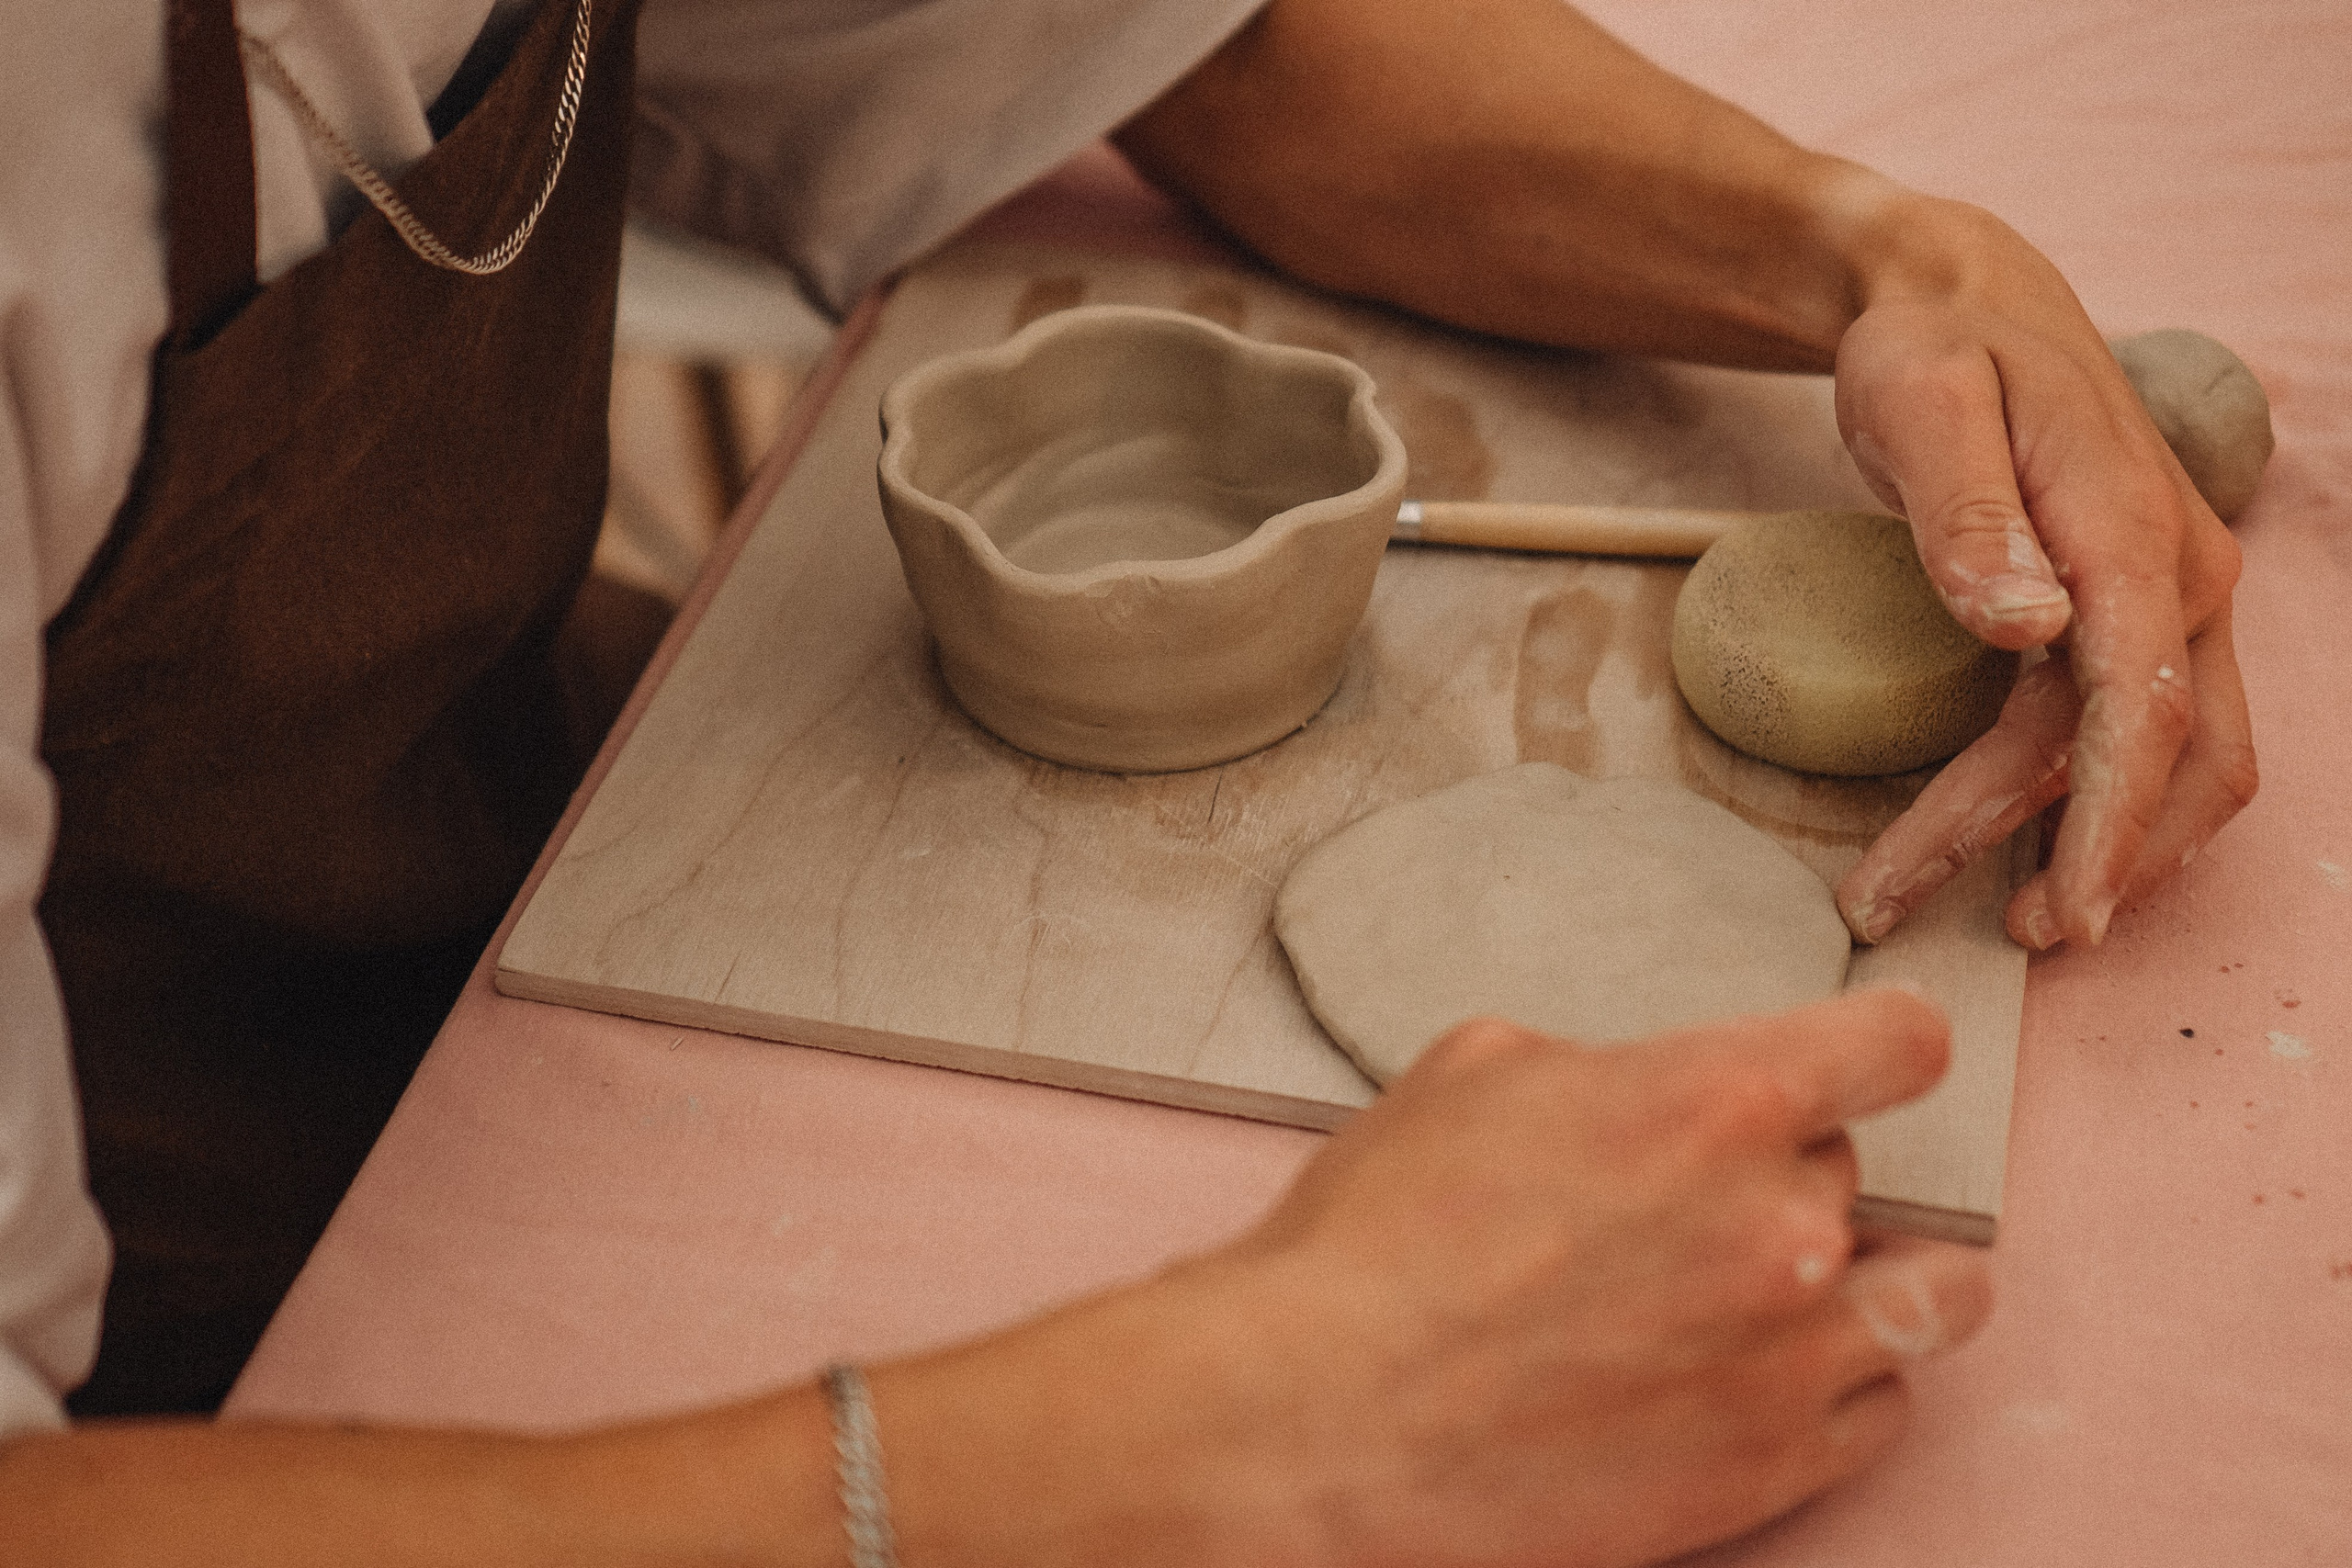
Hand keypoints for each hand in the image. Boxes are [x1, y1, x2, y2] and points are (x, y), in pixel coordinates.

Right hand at [872, 990, 1990, 1567]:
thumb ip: (1604, 1068)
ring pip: (1933, 1300)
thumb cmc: (1375, 1239)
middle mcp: (1782, 1225)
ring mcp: (1790, 1359)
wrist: (1318, 1415)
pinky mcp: (1772, 1470)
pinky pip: (1879, 1414)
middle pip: (1860, 1173)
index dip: (1883, 1046)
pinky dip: (1836, 1389)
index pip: (1901, 1044)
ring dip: (1875, 1284)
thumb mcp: (1474, 1074)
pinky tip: (1755, 1372)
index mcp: (1714, 1099)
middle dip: (1787, 1178)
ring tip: (1800, 1291)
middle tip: (1698, 1207)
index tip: (1868, 1062)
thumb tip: (1640, 1089)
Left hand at [1829, 199, 2255, 949]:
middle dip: (2090, 853)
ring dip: (2095, 842)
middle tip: (1992, 927)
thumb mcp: (1922, 407)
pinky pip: (2137, 729)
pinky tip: (2020, 842)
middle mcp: (2178, 572)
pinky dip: (2091, 800)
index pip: (2141, 708)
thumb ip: (1968, 517)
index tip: (2062, 908)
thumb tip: (2027, 630)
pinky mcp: (2136, 611)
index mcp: (2132, 530)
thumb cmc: (1931, 349)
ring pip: (2169, 757)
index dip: (2105, 822)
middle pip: (2170, 754)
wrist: (1959, 298)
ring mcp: (2168, 595)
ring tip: (1992, 907)